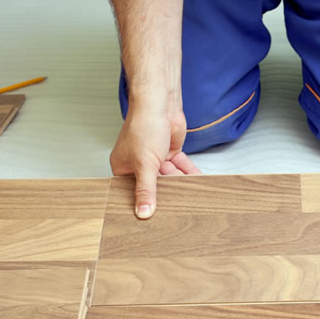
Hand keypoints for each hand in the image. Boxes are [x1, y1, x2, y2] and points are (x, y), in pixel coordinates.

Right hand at [109, 103, 200, 218]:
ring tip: (190, 192)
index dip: (144, 201)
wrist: (160, 103)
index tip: (155, 215)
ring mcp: (155, 159)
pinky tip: (197, 180)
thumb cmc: (144, 126)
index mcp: (123, 167)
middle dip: (166, 191)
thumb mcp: (144, 164)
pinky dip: (188, 172)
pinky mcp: (170, 154)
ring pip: (170, 177)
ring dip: (180, 181)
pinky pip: (180, 168)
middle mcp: (138, 164)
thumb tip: (143, 213)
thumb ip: (146, 190)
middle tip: (177, 205)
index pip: (132, 191)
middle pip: (153, 186)